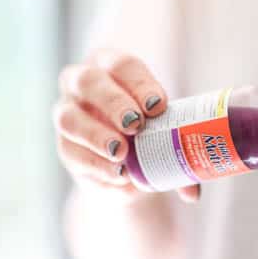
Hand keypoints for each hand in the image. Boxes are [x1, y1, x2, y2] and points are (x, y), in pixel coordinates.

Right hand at [53, 50, 199, 201]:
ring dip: (97, 136)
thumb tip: (192, 192)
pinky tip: (116, 174)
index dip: (140, 84)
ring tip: (122, 153)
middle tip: (136, 125)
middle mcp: (82, 83)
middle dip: (113, 103)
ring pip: (70, 118)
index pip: (123, 65)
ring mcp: (67, 114)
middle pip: (89, 81)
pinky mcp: (64, 146)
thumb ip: (182, 155)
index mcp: (112, 67)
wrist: (125, 169)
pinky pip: (71, 153)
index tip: (159, 106)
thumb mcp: (168, 135)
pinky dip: (95, 165)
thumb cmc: (151, 135)